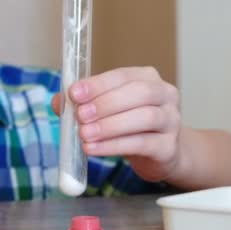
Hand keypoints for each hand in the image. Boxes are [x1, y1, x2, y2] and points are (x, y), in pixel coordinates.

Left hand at [52, 67, 181, 181]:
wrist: (159, 154)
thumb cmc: (128, 126)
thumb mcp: (105, 110)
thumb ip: (81, 104)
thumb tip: (59, 102)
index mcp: (147, 78)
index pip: (122, 75)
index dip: (97, 84)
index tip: (74, 93)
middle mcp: (164, 95)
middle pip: (139, 93)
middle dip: (105, 104)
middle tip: (80, 116)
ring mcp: (171, 120)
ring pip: (144, 118)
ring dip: (109, 126)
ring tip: (85, 134)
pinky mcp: (169, 147)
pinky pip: (142, 144)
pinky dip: (114, 146)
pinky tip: (93, 149)